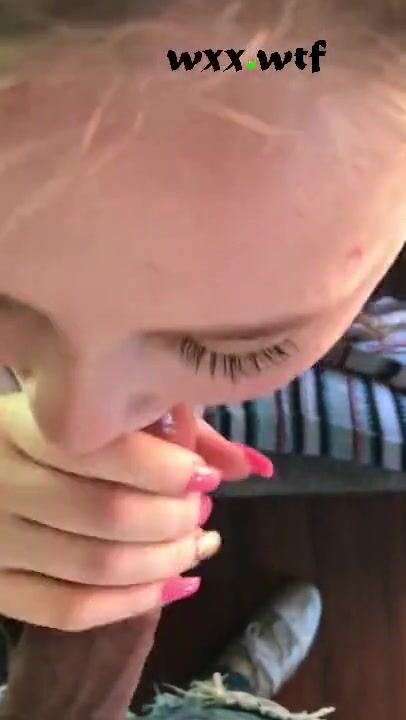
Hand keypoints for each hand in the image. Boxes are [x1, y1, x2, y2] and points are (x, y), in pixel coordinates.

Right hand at [0, 394, 261, 630]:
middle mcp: (2, 483)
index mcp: (22, 424)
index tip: (207, 475)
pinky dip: (135, 603)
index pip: (105, 451)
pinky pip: (71, 610)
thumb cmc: (53, 431)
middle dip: (175, 519)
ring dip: (167, 562)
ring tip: (199, 544)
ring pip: (98, 567)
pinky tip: (176, 585)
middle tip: (202, 510)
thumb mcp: (102, 411)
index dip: (168, 469)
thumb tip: (251, 466)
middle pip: (109, 515)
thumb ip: (176, 425)